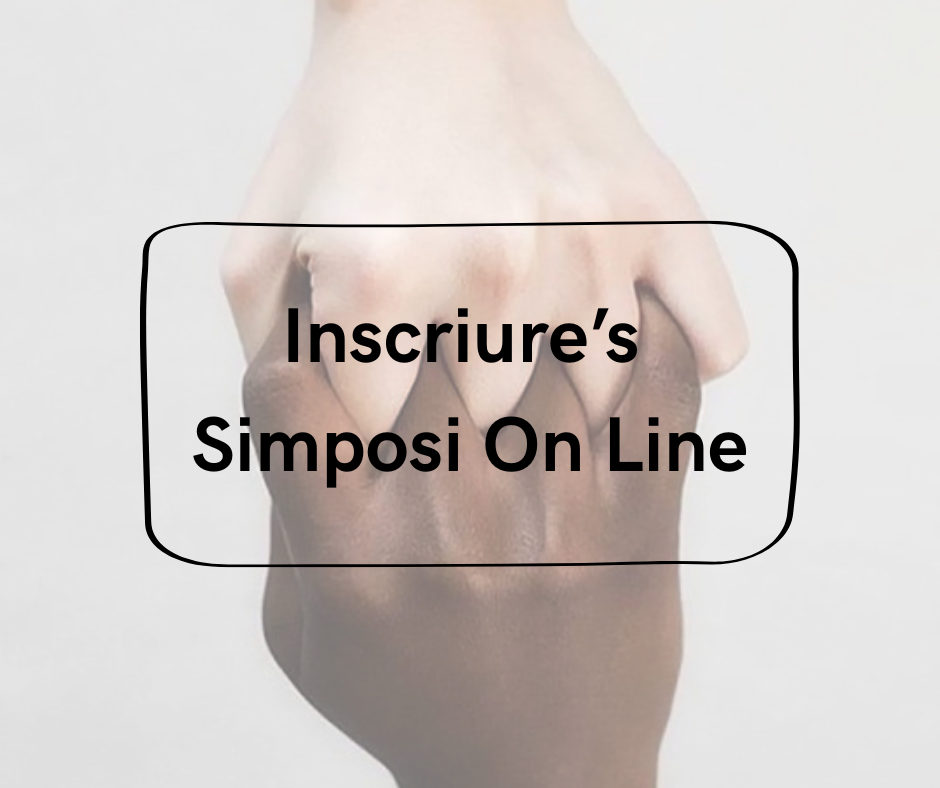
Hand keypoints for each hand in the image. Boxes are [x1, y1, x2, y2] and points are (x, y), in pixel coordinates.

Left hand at [222, 0, 745, 436]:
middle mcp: (496, 269)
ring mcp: (589, 246)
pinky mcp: (658, 219)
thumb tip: (328, 462)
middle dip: (465, 416)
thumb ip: (272, 364)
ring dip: (558, 400)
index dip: (384, 433)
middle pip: (493, 429)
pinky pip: (697, 346)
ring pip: (590, 408)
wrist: (439, 7)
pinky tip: (624, 358)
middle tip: (456, 372)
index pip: (386, 440)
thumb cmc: (350, 125)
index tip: (389, 411)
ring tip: (527, 359)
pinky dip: (669, 373)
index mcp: (382, 277)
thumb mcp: (263, 239)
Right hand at [245, 287, 700, 787]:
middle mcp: (451, 524)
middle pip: (415, 339)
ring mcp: (557, 515)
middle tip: (419, 291)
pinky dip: (650, 326)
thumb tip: (300, 393)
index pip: (288, 388)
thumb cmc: (409, 697)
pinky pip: (661, 384)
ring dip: (518, 306)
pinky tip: (625, 306)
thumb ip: (294, 516)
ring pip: (539, 336)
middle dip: (405, 305)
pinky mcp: (640, 519)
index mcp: (352, 552)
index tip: (315, 321)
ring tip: (509, 299)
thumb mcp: (306, 631)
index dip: (289, 333)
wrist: (537, 780)